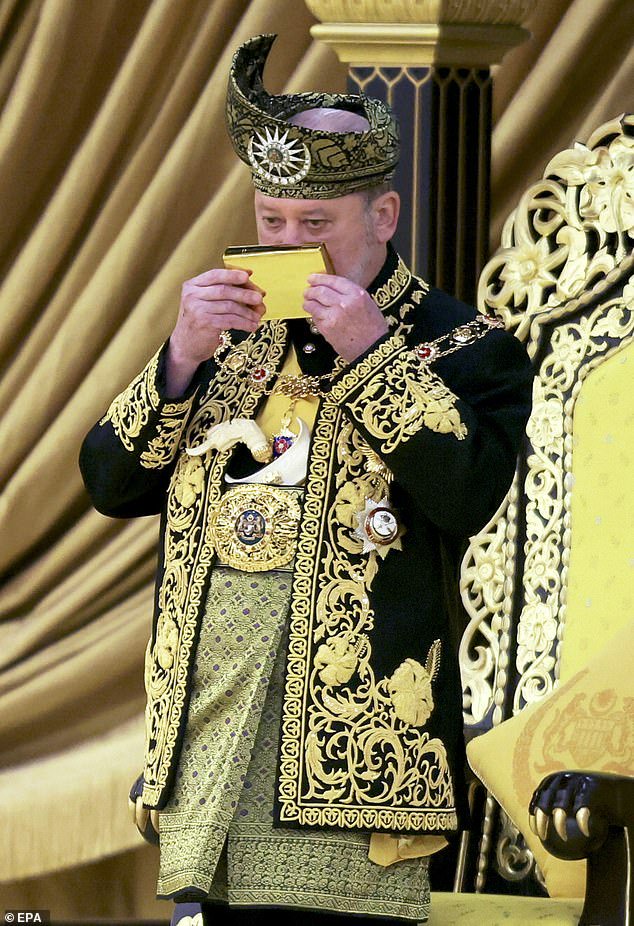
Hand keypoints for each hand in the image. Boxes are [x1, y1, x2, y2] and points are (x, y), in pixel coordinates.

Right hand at [166, 268, 264, 393]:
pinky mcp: (204, 324)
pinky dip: (244, 323)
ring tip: (257, 317)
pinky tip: (252, 326)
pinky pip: (230, 321)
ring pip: (229, 306)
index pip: (215, 274)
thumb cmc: (200, 322)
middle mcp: (192, 295)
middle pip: (224, 290)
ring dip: (247, 312)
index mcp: (192, 285)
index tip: (247, 276)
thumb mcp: (208, 302)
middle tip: (259, 298)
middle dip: (244, 293)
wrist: (185, 346)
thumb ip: (226, 291)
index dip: (232, 274)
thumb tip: (252, 281)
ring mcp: (197, 310)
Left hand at [304, 273, 388, 361]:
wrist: (373, 349)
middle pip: (320, 291)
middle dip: (311, 290)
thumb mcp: (368, 304)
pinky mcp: (327, 328)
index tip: (312, 278)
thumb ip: (351, 294)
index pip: (333, 280)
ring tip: (307, 302)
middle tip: (307, 291)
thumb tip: (333, 289)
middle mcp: (344, 303)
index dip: (320, 278)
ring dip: (308, 302)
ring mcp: (334, 316)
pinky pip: (315, 318)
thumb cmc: (374, 328)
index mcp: (357, 294)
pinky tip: (315, 315)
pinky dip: (313, 315)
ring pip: (313, 304)